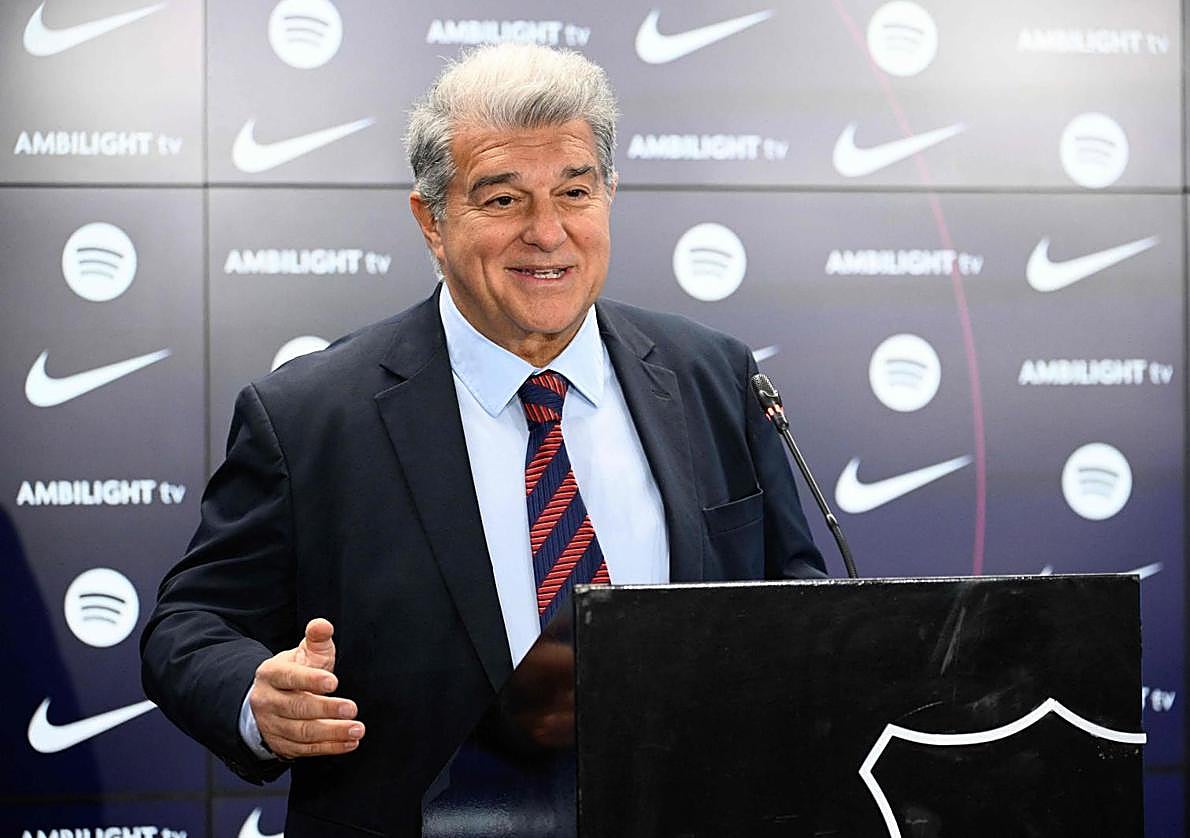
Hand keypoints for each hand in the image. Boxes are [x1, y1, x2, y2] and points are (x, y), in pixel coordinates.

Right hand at [249, 618, 364, 758]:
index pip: (289, 677)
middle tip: (352, 708)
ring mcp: (272, 725)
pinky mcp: (281, 745)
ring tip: (356, 729)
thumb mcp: (305, 652)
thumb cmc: (295, 672)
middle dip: (326, 709)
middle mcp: (267, 701)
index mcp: (271, 673)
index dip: (310, 680)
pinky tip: (349, 743)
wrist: (270, 699)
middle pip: (296, 707)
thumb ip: (316, 638)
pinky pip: (305, 749)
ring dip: (332, 733)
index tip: (334, 682)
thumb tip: (323, 625)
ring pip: (301, 732)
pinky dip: (329, 748)